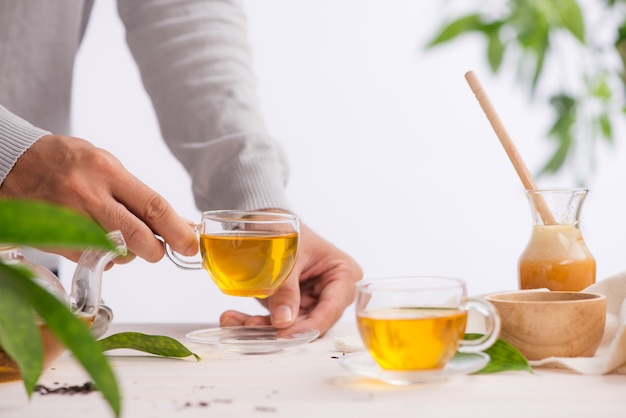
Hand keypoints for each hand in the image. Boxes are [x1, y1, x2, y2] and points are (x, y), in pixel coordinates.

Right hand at [0, 134, 197, 262]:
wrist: (12, 163)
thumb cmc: (65, 162)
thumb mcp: (105, 165)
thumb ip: (136, 193)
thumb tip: (173, 220)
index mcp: (107, 172)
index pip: (153, 206)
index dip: (178, 230)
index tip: (190, 244)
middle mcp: (90, 196)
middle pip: (138, 237)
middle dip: (158, 250)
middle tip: (161, 250)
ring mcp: (71, 220)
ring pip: (118, 253)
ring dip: (130, 253)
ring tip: (122, 237)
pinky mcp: (57, 241)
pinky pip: (94, 259)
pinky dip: (106, 257)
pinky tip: (100, 241)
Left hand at [219, 222, 362, 335]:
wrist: (271, 221)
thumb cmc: (289, 229)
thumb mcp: (289, 257)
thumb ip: (286, 289)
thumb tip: (283, 321)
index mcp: (344, 275)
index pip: (331, 309)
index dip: (309, 326)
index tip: (286, 334)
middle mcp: (333, 292)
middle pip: (312, 323)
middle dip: (280, 330)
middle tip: (251, 329)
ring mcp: (313, 300)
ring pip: (292, 327)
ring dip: (262, 328)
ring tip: (233, 320)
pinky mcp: (294, 305)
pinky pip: (277, 321)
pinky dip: (256, 322)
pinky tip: (233, 318)